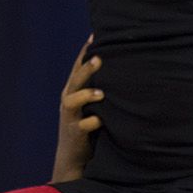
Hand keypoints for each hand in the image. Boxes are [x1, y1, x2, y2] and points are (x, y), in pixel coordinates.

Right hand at [51, 37, 102, 183]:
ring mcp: (70, 117)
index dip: (85, 51)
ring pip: (73, 101)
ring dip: (86, 95)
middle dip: (86, 68)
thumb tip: (123, 67)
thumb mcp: (93, 104)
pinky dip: (92, 122)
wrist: (75, 157)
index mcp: (73, 90)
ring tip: (101, 93)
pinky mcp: (75, 133)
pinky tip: (101, 120)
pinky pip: (82, 126)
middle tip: (99, 57)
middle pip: (75, 80)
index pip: (77, 66)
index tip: (95, 34)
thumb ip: (101, 87)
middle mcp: (69, 101)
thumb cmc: (90, 124)